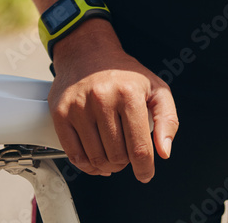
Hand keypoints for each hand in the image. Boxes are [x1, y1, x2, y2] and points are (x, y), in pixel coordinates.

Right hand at [47, 20, 178, 182]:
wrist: (88, 53)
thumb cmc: (125, 75)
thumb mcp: (156, 88)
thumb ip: (167, 119)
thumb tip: (164, 151)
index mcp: (129, 93)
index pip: (139, 147)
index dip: (145, 168)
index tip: (146, 173)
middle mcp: (102, 99)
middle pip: (117, 156)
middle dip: (125, 162)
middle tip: (127, 152)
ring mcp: (79, 107)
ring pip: (96, 159)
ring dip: (107, 165)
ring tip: (112, 153)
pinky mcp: (60, 113)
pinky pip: (74, 155)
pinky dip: (87, 165)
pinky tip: (95, 157)